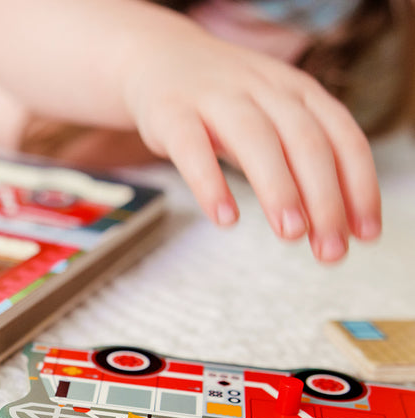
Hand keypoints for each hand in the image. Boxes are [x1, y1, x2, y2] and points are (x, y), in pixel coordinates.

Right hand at [122, 16, 380, 261]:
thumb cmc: (224, 103)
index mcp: (298, 92)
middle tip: (330, 248)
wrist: (160, 60)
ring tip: (291, 234)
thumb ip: (298, 165)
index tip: (364, 234)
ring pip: (255, 139)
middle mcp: (264, 90)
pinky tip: (225, 219)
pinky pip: (192, 149)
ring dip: (279, 189)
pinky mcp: (172, 114)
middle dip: (324, 199)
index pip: (342, 138)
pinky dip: (210, 184)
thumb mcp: (272, 119)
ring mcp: (217, 99)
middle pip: (305, 142)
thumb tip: (332, 225)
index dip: (359, 187)